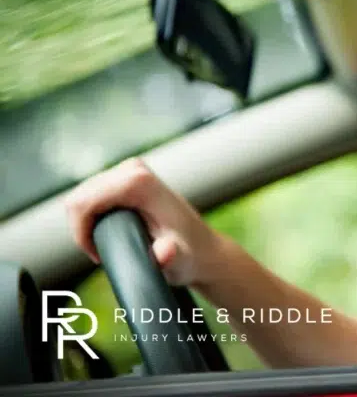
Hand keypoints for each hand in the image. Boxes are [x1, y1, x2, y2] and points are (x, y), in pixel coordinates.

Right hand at [64, 157, 222, 286]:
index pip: (83, 202)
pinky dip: (91, 215)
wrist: (202, 248)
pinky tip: (108, 231)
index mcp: (141, 183)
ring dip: (85, 223)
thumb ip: (168, 257)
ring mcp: (130, 168)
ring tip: (107, 244)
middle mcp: (134, 169)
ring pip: (81, 196)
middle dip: (82, 229)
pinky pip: (90, 194)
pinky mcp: (127, 174)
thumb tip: (165, 251)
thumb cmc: (189, 255)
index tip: (99, 255)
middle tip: (103, 252)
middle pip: (78, 198)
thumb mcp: (179, 261)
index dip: (81, 233)